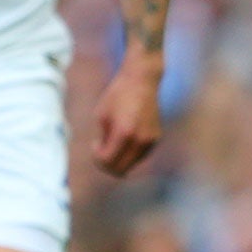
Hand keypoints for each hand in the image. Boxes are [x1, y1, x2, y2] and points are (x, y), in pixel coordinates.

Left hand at [93, 58, 162, 175]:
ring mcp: (150, 141)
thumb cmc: (117, 96)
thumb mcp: (101, 116)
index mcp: (124, 133)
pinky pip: (139, 156)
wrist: (141, 81)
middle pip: (120, 170)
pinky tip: (123, 138)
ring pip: (130, 165)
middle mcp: (140, 140)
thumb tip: (102, 159)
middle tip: (100, 149)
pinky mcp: (156, 139)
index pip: (107, 161)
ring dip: (118, 159)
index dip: (97, 158)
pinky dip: (128, 153)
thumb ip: (101, 140)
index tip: (95, 144)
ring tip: (111, 140)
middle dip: (106, 165)